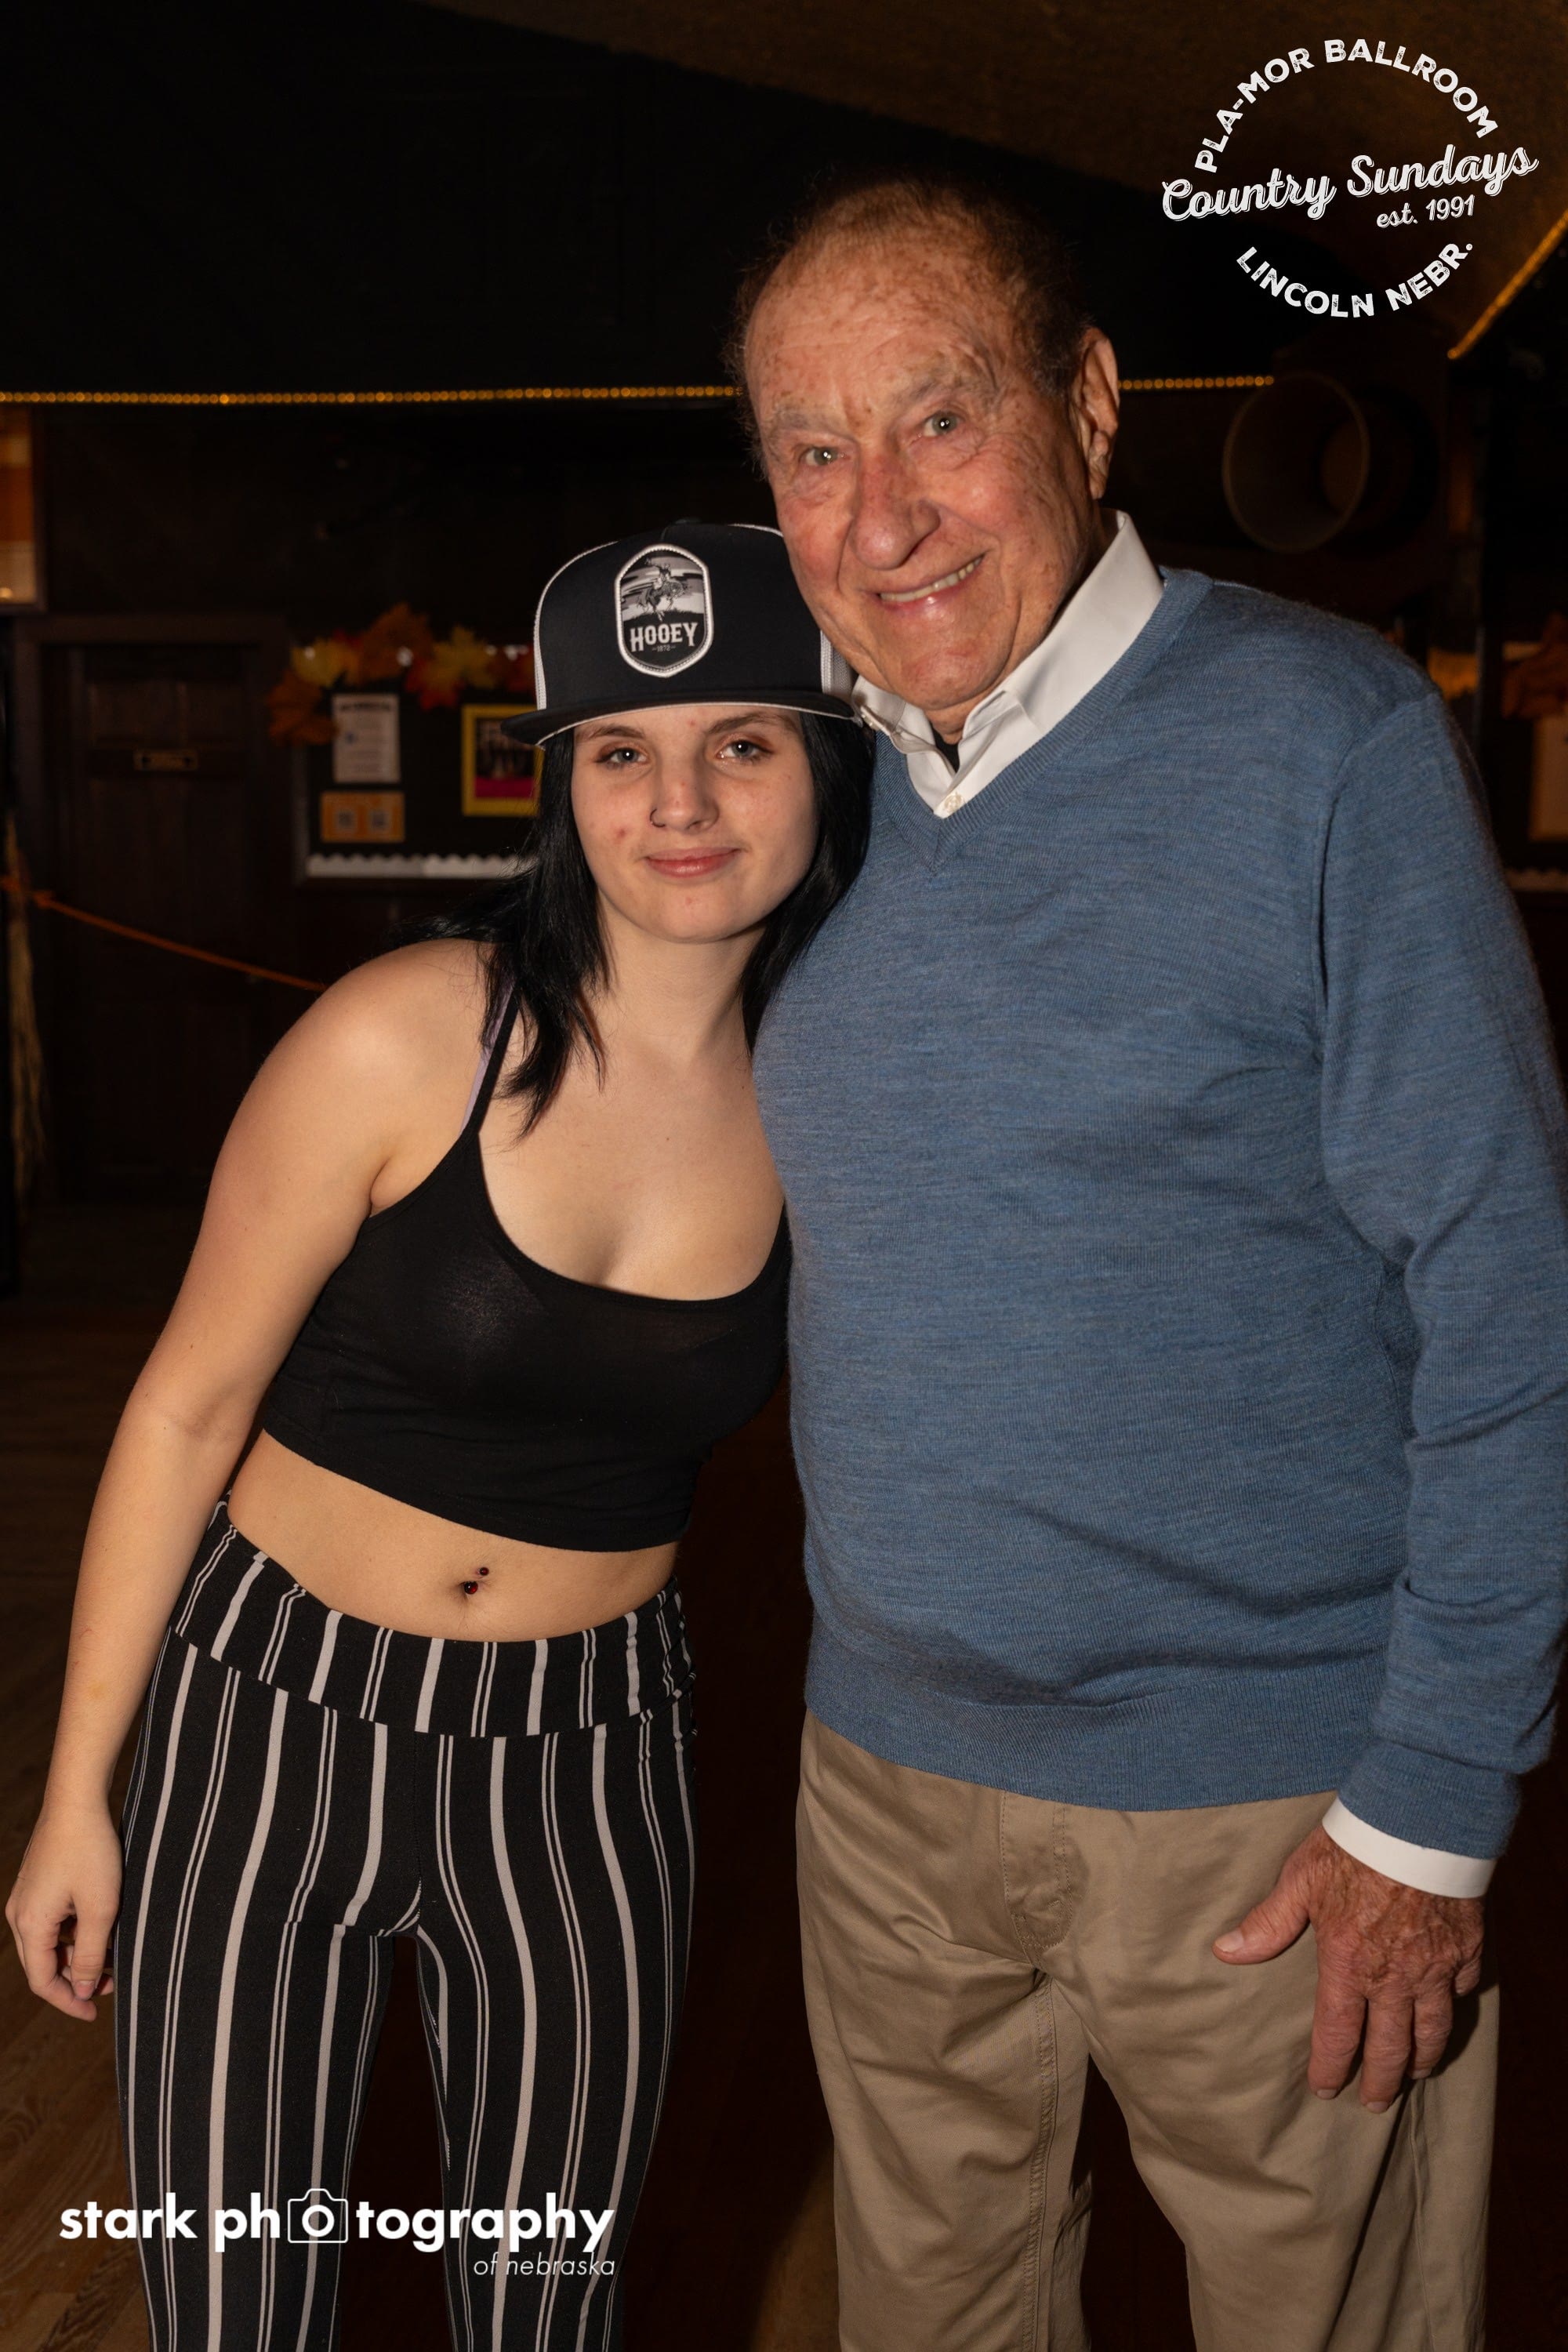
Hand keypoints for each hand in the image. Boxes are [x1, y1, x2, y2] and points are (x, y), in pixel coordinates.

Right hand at [5, 1800, 123, 2019]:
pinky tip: (99, 1926)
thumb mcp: (100, 1908)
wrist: (77, 1800)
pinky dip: (72, 1932)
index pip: (42, 1981)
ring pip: (47, 1943)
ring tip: (111, 1954)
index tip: (95, 2012)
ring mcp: (26, 1897)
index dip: (68, 2001)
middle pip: (41, 1964)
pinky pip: (50, 1921)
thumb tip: (81, 1990)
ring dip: (75, 1954)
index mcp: (30, 1925)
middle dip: (74, 1980)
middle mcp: (20, 1914)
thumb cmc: (91, 1851)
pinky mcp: (37, 1883)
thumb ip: (89, 1953)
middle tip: (109, 1984)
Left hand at [1211, 1825, 1483, 2109]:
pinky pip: (1463, 1988)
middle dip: (1382, 2082)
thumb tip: (1226, 1951)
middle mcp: (1394, 1977)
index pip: (1338, 2034)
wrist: (1418, 1822)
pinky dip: (1454, 2005)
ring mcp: (1435, 1967)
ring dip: (1422, 2056)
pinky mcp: (1466, 1947)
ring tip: (1414, 2072)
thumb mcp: (1300, 1881)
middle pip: (1391, 2047)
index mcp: (1349, 1964)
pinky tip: (1447, 2010)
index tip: (1326, 2090)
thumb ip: (1268, 1923)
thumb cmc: (1353, 1846)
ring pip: (1432, 2029)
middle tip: (1376, 2103)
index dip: (1331, 2067)